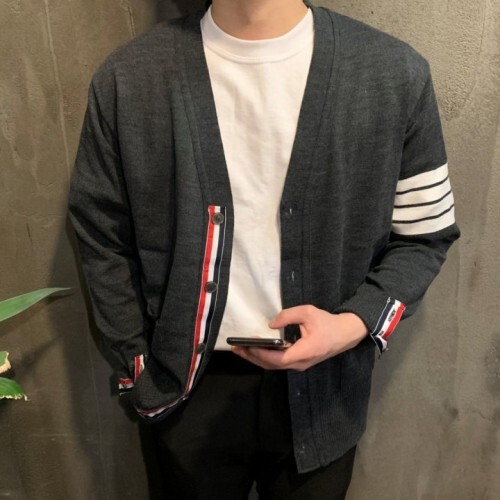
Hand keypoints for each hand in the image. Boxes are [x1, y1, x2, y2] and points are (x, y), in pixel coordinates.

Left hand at [231, 305, 368, 370]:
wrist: (345, 334)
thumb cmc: (327, 323)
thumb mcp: (308, 312)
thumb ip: (288, 316)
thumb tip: (271, 324)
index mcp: (304, 352)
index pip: (278, 358)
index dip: (260, 353)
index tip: (247, 346)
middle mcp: (300, 363)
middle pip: (272, 365)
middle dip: (253, 357)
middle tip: (236, 349)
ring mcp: (300, 365)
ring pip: (274, 366)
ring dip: (257, 359)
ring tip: (242, 350)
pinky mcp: (299, 362)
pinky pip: (279, 363)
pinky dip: (266, 358)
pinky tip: (256, 350)